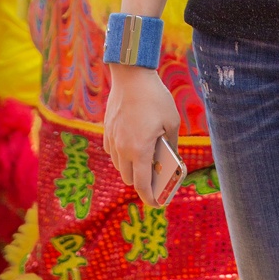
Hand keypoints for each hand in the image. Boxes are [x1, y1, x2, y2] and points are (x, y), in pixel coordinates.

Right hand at [104, 64, 179, 206]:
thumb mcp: (171, 121)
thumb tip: (171, 159)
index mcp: (140, 150)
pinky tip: (133, 144)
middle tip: (155, 176)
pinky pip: (113, 151)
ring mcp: (112, 140)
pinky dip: (122, 154)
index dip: (150, 198)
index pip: (142, 185)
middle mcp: (122, 149)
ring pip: (119, 166)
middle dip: (141, 181)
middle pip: (128, 178)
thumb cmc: (155, 98)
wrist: (131, 76)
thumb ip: (171, 144)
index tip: (157, 203)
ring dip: (130, 168)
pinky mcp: (107, 130)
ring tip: (145, 159)